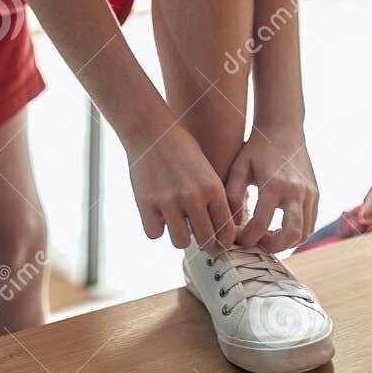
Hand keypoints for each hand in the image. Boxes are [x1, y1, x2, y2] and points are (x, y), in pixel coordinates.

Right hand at [128, 123, 235, 250]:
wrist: (151, 130)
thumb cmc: (182, 148)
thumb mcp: (207, 170)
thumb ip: (213, 198)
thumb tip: (218, 230)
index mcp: (213, 188)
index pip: (225, 230)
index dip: (223, 239)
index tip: (218, 240)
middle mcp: (193, 197)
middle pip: (205, 241)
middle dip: (202, 240)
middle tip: (196, 233)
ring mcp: (168, 201)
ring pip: (180, 242)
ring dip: (179, 236)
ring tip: (176, 224)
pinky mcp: (146, 202)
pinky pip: (154, 234)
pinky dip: (155, 229)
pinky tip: (157, 217)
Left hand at [224, 127, 318, 251]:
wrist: (284, 128)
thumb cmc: (257, 147)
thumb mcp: (239, 167)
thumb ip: (232, 195)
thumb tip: (228, 224)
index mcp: (274, 185)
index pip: (261, 224)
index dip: (248, 238)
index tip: (237, 239)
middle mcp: (295, 191)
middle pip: (291, 235)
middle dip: (273, 247)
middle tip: (257, 244)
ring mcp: (309, 193)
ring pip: (304, 233)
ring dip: (286, 242)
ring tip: (267, 236)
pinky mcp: (315, 194)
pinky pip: (310, 223)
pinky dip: (297, 232)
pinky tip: (278, 228)